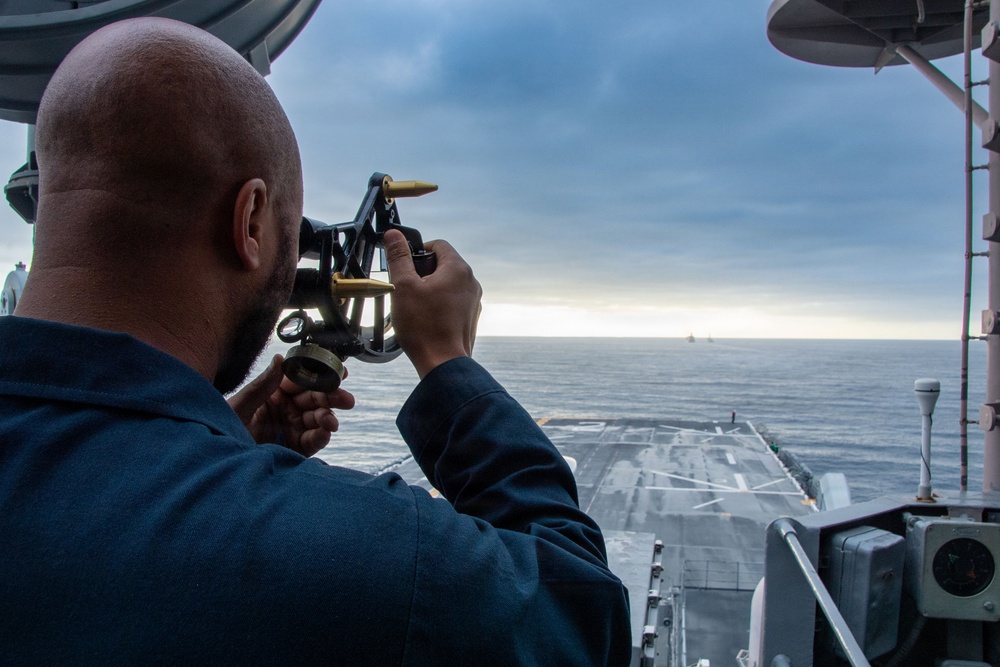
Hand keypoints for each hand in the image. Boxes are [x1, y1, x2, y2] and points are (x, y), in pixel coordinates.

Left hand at [228, 355, 355, 456]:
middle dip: (332, 398)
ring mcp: (291, 429)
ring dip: (328, 419)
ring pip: (317, 419)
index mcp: (274, 392)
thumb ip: (263, 384)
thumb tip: (280, 358)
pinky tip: (324, 433)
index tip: (339, 370)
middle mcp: (286, 409)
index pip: (302, 380)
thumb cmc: (220, 428)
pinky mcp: (294, 448)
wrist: (216, 461)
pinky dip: (321, 437)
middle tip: (347, 400)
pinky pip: (312, 441)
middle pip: (315, 399)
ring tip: (330, 422)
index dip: (321, 373)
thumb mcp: (241, 405)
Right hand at [384, 229, 481, 378]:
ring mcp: (473, 301)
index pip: (438, 245)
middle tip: (406, 286)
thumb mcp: (403, 286)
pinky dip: (439, 303)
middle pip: (444, 264)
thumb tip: (393, 235)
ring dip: (430, 288)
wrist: (442, 363)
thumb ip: (398, 257)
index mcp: (458, 269)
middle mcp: (471, 282)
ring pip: (448, 284)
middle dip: (423, 271)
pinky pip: (453, 301)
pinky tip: (425, 318)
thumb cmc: (424, 327)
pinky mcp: (471, 317)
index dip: (418, 250)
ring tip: (414, 305)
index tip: (405, 262)